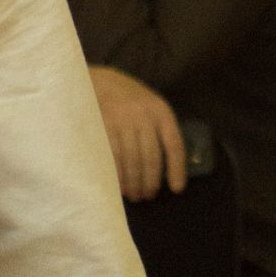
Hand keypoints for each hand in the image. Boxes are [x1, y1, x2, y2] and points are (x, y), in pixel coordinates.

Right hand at [87, 66, 186, 200]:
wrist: (99, 80)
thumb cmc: (128, 100)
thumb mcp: (150, 107)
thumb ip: (159, 130)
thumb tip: (168, 166)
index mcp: (161, 112)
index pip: (174, 145)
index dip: (176, 169)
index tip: (177, 189)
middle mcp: (144, 116)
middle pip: (152, 157)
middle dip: (150, 181)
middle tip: (147, 196)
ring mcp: (123, 121)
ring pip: (132, 160)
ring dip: (133, 182)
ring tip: (134, 195)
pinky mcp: (104, 126)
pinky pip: (113, 157)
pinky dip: (117, 175)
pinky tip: (118, 186)